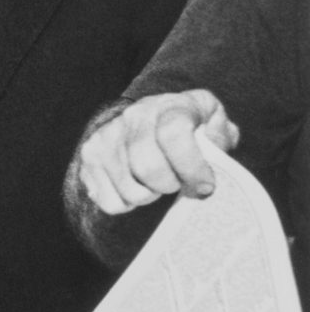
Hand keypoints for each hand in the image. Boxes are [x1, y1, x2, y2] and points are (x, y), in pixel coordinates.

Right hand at [75, 90, 239, 216]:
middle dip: (171, 185)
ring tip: (156, 184)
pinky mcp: (89, 157)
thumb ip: (221, 133)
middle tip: (178, 183)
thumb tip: (213, 146)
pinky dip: (127, 204)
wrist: (144, 119)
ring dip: (150, 196)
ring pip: (131, 190)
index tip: (205, 185)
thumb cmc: (186, 126)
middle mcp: (132, 117)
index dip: (192, 167)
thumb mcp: (211, 121)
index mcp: (167, 107)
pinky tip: (136, 186)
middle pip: (149, 168)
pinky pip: (110, 201)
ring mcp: (106, 137)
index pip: (173, 135)